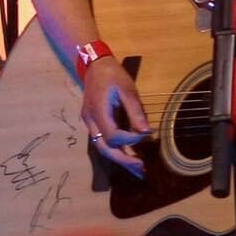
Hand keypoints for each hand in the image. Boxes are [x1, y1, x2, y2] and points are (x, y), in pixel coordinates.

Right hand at [81, 57, 151, 178]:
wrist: (95, 65)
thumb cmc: (113, 75)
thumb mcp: (128, 90)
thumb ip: (135, 111)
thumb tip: (146, 132)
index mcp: (98, 111)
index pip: (113, 135)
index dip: (130, 139)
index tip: (146, 135)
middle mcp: (90, 120)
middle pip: (104, 148)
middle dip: (122, 160)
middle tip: (141, 170)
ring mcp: (89, 122)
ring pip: (101, 146)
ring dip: (119, 158)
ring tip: (137, 168)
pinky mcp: (93, 121)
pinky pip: (102, 140)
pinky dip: (115, 149)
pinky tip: (128, 154)